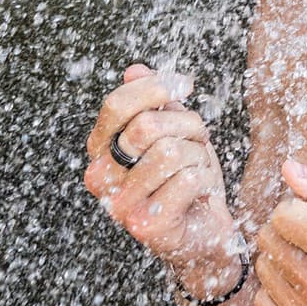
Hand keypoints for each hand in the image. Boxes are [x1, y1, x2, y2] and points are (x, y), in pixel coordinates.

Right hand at [82, 64, 242, 300]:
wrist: (204, 235)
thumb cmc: (186, 180)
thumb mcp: (173, 134)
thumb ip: (153, 104)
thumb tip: (134, 70)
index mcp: (100, 151)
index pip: (115, 106)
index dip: (153, 87)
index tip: (185, 85)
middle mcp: (100, 179)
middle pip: (145, 127)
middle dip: (186, 124)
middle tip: (200, 136)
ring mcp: (119, 206)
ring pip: (170, 152)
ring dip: (199, 154)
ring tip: (199, 168)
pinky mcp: (146, 226)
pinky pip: (187, 180)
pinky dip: (206, 180)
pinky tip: (202, 194)